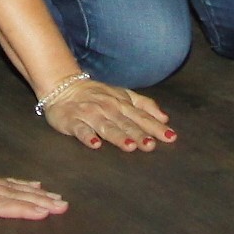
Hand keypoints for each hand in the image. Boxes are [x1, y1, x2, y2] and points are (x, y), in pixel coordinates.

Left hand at [0, 145, 66, 226]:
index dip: (23, 210)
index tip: (46, 212)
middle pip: (12, 195)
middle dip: (39, 201)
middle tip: (63, 205)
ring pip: (11, 187)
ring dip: (35, 193)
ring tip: (56, 197)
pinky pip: (3, 181)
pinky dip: (20, 183)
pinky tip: (31, 184)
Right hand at [40, 76, 175, 151]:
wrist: (63, 87)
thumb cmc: (97, 95)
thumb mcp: (123, 95)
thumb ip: (144, 105)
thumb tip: (165, 118)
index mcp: (122, 104)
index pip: (142, 117)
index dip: (156, 127)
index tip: (170, 137)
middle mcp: (108, 108)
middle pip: (126, 123)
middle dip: (139, 134)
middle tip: (151, 146)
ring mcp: (90, 114)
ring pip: (106, 126)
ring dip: (118, 136)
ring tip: (130, 147)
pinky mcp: (72, 121)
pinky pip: (80, 130)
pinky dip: (87, 136)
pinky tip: (95, 145)